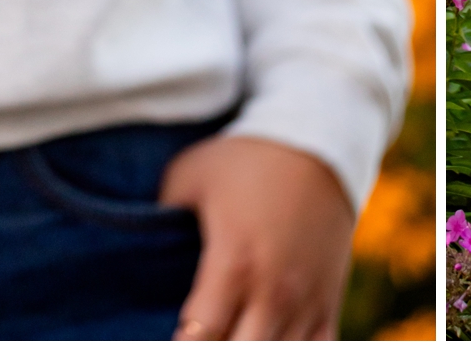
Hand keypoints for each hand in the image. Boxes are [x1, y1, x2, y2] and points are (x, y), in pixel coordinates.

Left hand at [161, 135, 354, 339]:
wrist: (317, 140)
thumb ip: (161, 216)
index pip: (200, 337)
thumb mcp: (191, 174)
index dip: (182, 343)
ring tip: (235, 330)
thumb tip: (140, 243)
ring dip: (252, 346)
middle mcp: (273, 290)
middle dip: (217, 348)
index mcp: (233, 263)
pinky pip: (320, 350)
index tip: (175, 333)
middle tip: (206, 331)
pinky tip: (272, 337)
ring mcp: (306, 299)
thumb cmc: (246, 158)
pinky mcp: (330, 299)